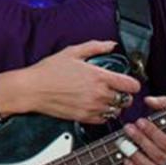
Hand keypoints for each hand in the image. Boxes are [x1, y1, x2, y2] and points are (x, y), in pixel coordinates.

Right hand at [12, 40, 140, 124]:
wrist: (32, 89)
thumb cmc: (48, 71)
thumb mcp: (71, 52)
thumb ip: (95, 47)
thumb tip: (110, 45)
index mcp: (99, 77)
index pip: (132, 85)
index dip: (132, 83)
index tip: (127, 82)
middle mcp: (99, 94)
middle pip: (127, 100)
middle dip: (123, 94)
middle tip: (115, 89)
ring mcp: (92, 107)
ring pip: (116, 111)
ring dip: (114, 105)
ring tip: (104, 98)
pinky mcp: (85, 118)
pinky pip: (104, 119)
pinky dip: (103, 114)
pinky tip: (95, 106)